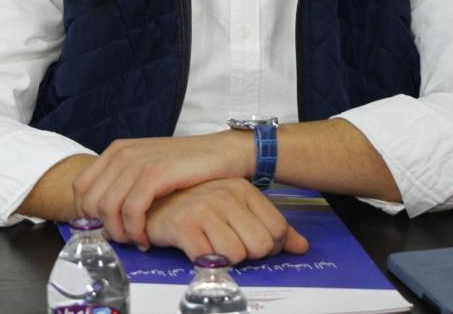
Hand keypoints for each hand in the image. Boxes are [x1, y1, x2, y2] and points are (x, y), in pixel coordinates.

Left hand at [73, 132, 252, 246]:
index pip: (80, 187)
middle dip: (102, 228)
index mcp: (117, 151)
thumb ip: (127, 184)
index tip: (102, 232)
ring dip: (120, 233)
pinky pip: (132, 210)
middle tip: (121, 241)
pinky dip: (135, 230)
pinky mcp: (156, 173)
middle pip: (90, 200)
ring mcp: (138, 162)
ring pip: (108, 208)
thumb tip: (103, 214)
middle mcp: (122, 154)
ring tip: (136, 242)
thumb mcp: (149, 169)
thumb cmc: (187, 167)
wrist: (222, 153)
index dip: (85, 215)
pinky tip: (146, 239)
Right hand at [144, 178, 307, 263]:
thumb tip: (302, 247)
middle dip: (246, 255)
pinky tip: (194, 251)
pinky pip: (210, 260)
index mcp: (241, 188)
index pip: (277, 230)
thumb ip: (271, 227)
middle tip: (224, 246)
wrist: (150, 201)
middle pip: (260, 245)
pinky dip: (204, 263)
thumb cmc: (195, 207)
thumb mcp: (236, 209)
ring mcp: (204, 207)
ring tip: (208, 247)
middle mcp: (225, 193)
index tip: (244, 242)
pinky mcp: (184, 224)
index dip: (266, 246)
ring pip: (237, 255)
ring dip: (223, 261)